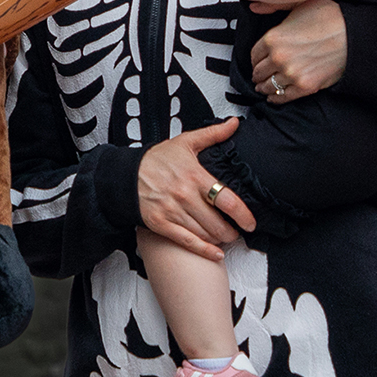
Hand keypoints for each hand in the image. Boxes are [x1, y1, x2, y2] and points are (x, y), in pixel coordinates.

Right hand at [138, 119, 256, 258]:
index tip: (251, 223)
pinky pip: (188, 242)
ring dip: (219, 239)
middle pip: (217, 223)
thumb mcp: (185, 142)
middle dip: (232, 231)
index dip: (243, 215)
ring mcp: (173, 212)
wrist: (126, 175)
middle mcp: (185, 196)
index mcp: (195, 176)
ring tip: (224, 237)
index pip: (227, 200)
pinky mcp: (162, 225)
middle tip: (237, 231)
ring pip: (205, 234)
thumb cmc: (156, 160)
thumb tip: (234, 124)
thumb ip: (213, 134)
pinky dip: (204, 251)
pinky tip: (215, 253)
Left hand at [248, 0, 348, 104]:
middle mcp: (279, 58)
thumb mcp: (299, 3)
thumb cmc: (330, 17)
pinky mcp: (306, 86)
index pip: (254, 55)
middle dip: (258, 74)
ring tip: (264, 87)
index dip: (255, 59)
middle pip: (258, 72)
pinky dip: (276, 99)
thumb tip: (254, 6)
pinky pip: (283, 98)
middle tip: (259, 76)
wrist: (354, 34)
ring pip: (269, 86)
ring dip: (264, 87)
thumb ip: (274, 5)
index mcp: (273, 38)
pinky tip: (274, 97)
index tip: (257, 62)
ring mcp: (291, 74)